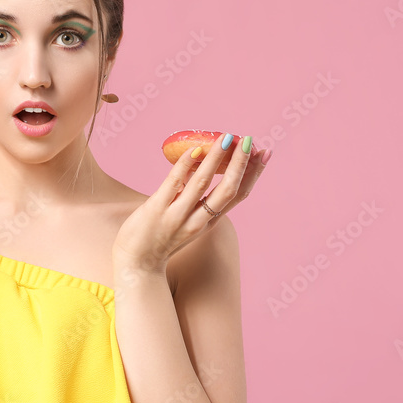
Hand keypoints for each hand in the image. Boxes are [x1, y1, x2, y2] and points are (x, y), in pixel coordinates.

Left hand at [112, 134, 269, 273]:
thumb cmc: (161, 238)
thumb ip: (197, 202)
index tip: (265, 153)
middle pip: (228, 190)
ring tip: (227, 138)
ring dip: (217, 159)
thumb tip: (203, 167)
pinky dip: (186, 164)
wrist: (137, 264)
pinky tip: (195, 148)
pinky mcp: (157, 209)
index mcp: (210, 221)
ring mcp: (178, 215)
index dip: (254, 173)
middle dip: (242, 164)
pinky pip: (174, 182)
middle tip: (249, 140)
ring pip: (203, 183)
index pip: (239, 195)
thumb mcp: (188, 222)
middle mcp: (199, 220)